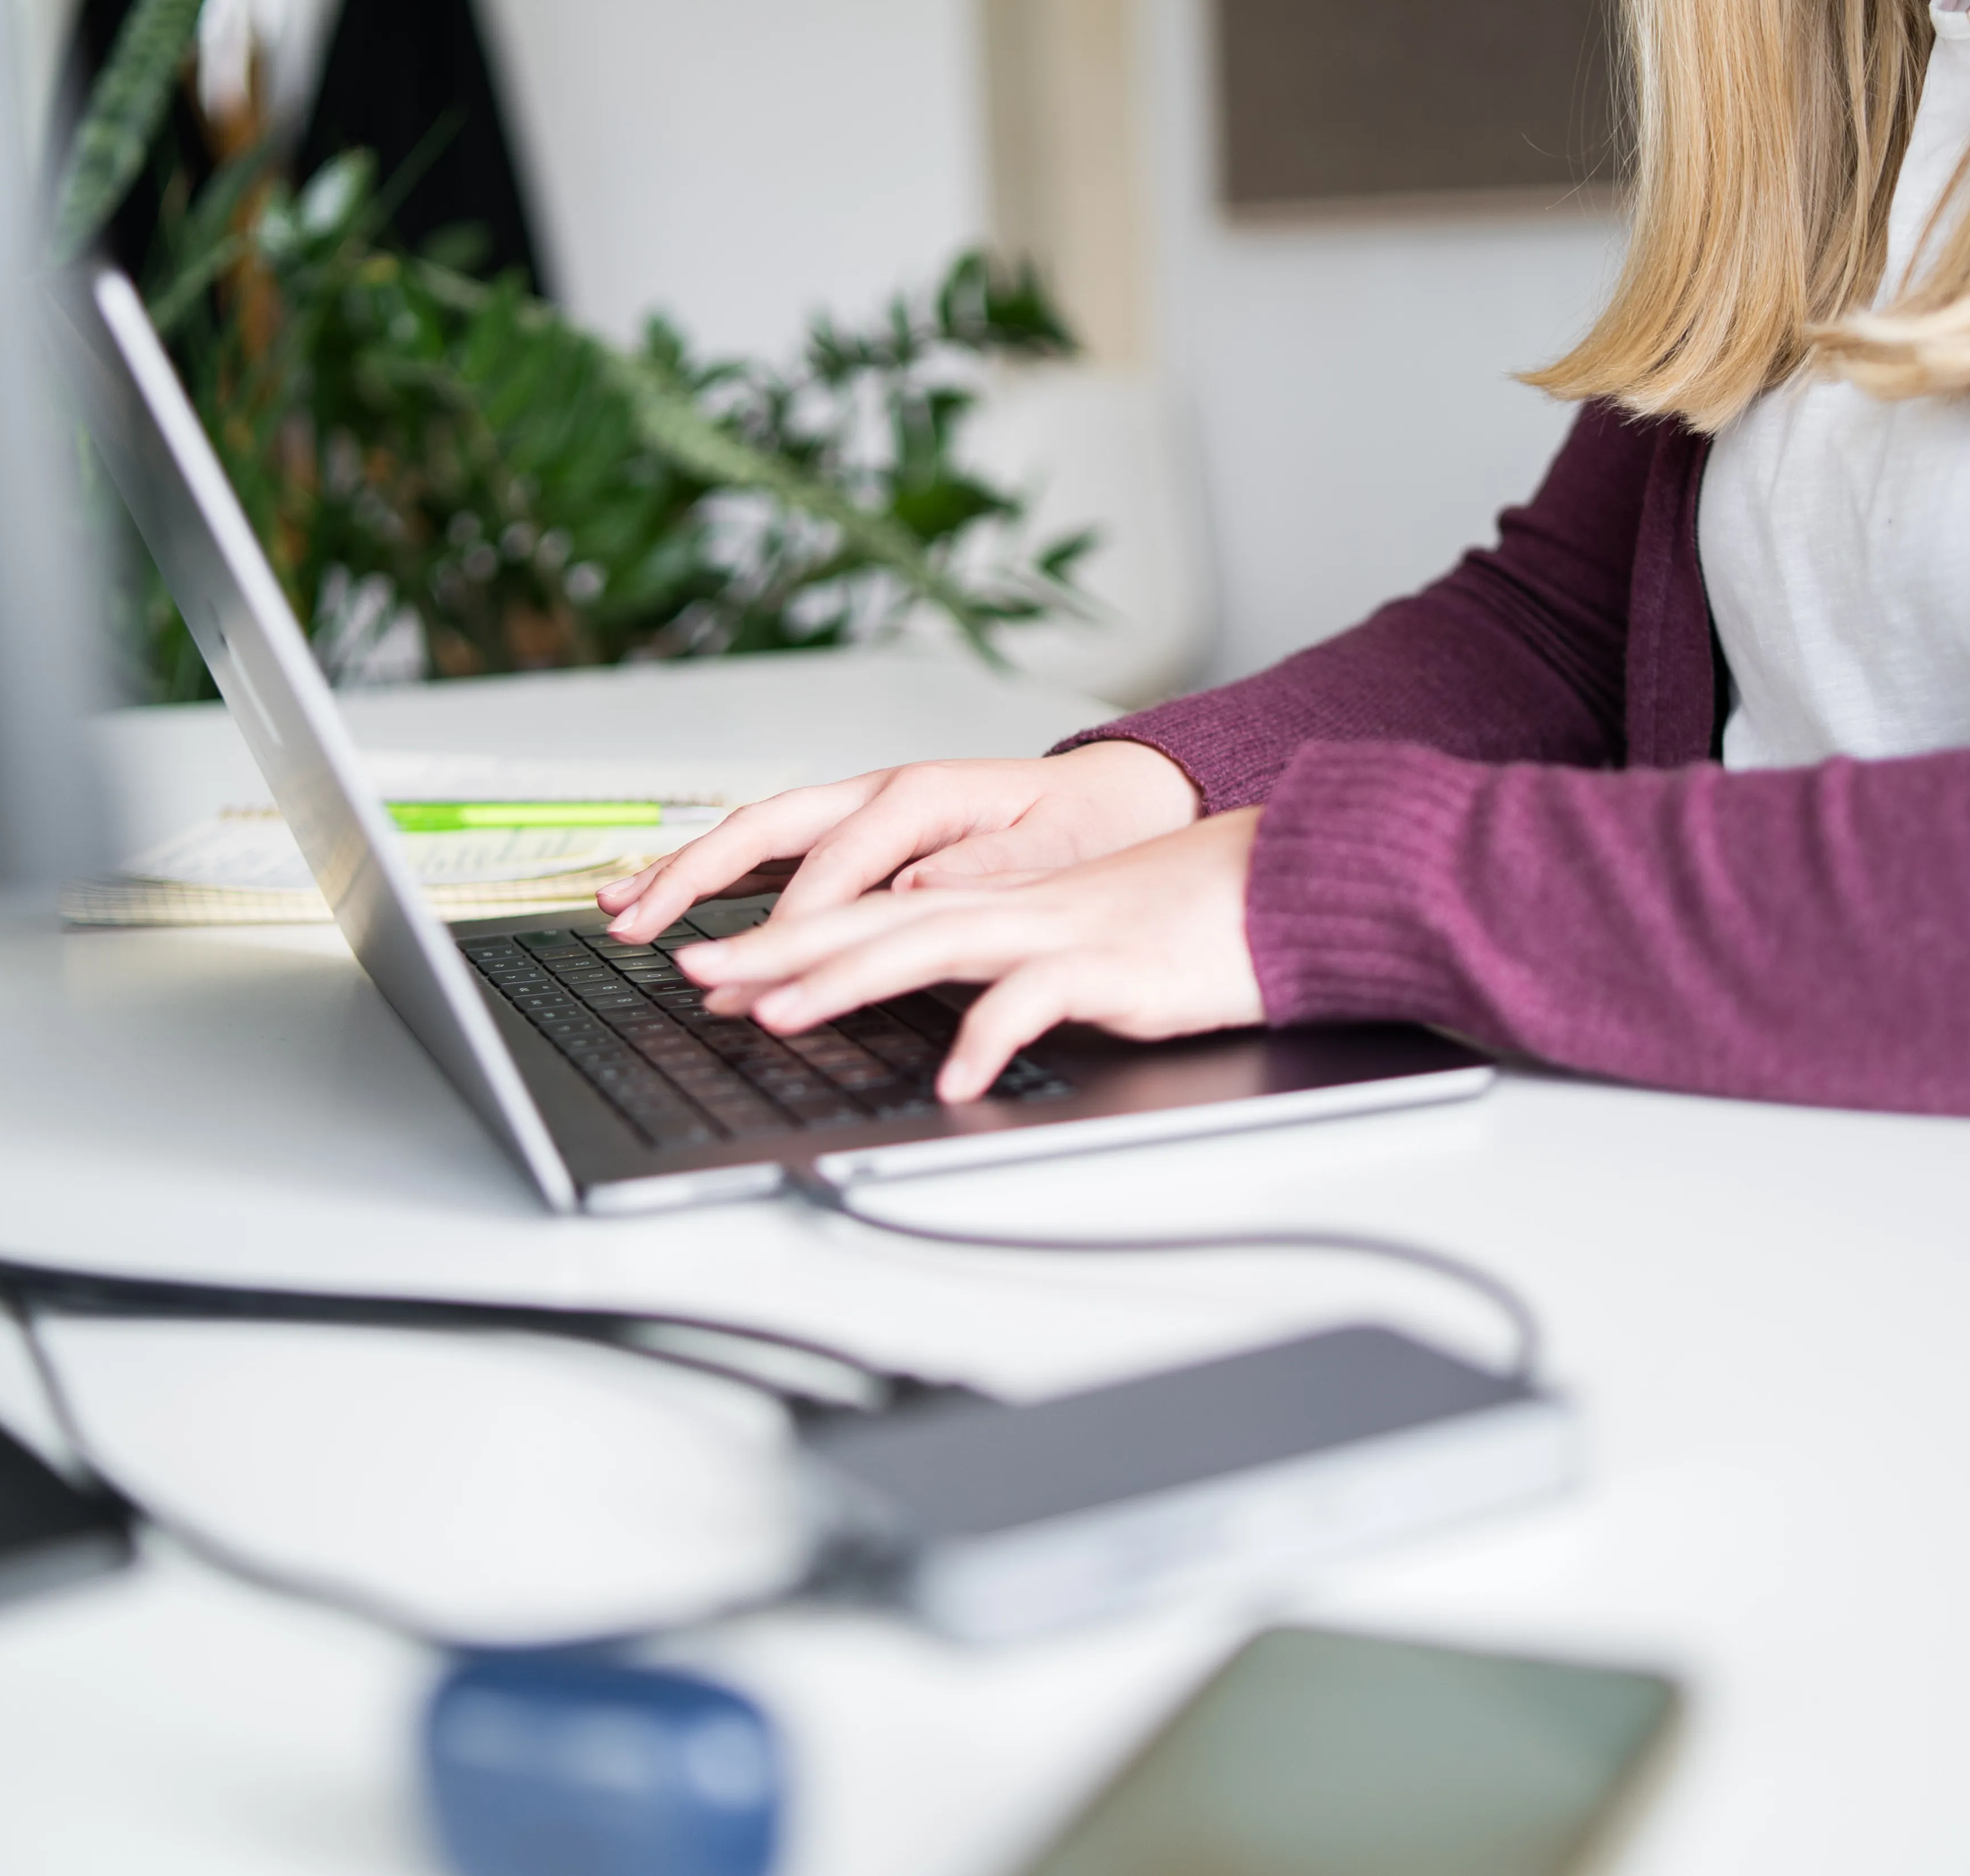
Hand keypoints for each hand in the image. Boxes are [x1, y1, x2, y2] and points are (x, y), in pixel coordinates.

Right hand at [596, 739, 1199, 941]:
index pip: (840, 864)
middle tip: (639, 923)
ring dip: (686, 869)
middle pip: (768, 827)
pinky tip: (671, 898)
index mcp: (926, 793)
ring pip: (757, 834)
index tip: (761, 969)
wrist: (1120, 796)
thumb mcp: (1058, 848)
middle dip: (696, 874)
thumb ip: (988, 868)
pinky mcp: (860, 830)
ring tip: (621, 906)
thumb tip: (915, 891)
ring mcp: (864, 808)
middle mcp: (882, 791)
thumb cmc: (1092, 826)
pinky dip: (719, 873)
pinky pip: (776, 850)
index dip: (798, 919)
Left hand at [673, 808, 1266, 1100]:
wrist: (1274, 888)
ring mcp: (1050, 931)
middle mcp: (1002, 907)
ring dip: (843, 978)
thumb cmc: (1171, 922)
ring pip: (925, 943)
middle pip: (864, 919)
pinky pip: (1033, 1000)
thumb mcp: (1061, 938)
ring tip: (776, 1012)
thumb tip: (918, 975)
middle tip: (695, 974)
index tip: (705, 968)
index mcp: (985, 900)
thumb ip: (990, 956)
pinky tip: (955, 1081)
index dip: (776, 937)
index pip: (857, 913)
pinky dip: (989, 1038)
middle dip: (771, 947)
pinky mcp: (1105, 965)